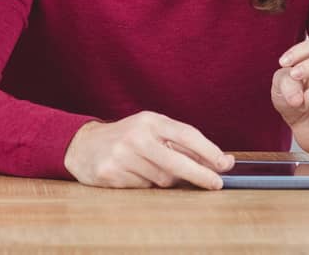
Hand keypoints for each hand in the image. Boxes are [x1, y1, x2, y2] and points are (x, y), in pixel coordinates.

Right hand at [62, 112, 234, 189]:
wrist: (84, 144)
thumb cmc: (128, 138)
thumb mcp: (152, 130)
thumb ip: (182, 144)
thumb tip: (221, 161)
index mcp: (150, 120)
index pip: (187, 134)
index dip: (209, 151)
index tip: (224, 164)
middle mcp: (136, 136)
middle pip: (177, 162)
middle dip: (200, 175)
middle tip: (216, 184)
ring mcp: (122, 155)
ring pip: (161, 179)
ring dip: (166, 180)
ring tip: (153, 169)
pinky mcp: (111, 174)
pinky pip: (143, 188)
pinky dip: (146, 185)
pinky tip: (135, 174)